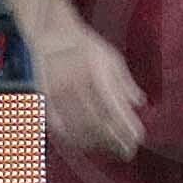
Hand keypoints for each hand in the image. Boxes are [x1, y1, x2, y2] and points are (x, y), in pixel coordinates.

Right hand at [34, 17, 147, 157]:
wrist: (49, 31)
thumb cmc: (82, 44)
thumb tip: (139, 103)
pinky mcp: (44, 97)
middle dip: (115, 141)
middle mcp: (79, 88)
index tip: (136, 141)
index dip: (127, 130)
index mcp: (98, 77)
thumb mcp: (110, 57)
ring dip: (96, 142)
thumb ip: (125, 82)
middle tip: (126, 152)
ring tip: (107, 149)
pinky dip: (70, 136)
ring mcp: (60, 94)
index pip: (116, 113)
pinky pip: (57, 124)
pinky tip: (80, 142)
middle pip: (100, 125)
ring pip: (79, 128)